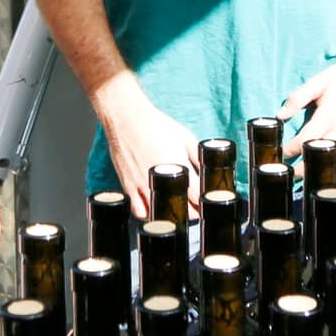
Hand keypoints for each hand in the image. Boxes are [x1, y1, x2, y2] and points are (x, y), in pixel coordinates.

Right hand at [96, 75, 203, 219]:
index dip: (202, 204)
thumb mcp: (184, 136)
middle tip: (193, 211)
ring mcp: (142, 184)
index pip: (195, 195)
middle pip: (179, 209)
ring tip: (174, 215)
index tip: (206, 206)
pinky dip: (147, 215)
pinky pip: (138, 210)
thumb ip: (197, 154)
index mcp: (177, 165)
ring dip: (168, 218)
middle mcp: (160, 178)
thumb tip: (207, 167)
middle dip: (189, 213)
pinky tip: (153, 213)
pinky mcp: (128, 185)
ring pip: (159, 214)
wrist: (127, 118)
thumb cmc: (156, 124)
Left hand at [278, 53, 335, 177]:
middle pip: (321, 156)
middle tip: (291, 172)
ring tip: (311, 177)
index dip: (290, 149)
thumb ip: (297, 98)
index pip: (305, 140)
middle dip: (304, 167)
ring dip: (324, 173)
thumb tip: (280, 114)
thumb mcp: (318, 82)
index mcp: (328, 115)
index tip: (282, 153)